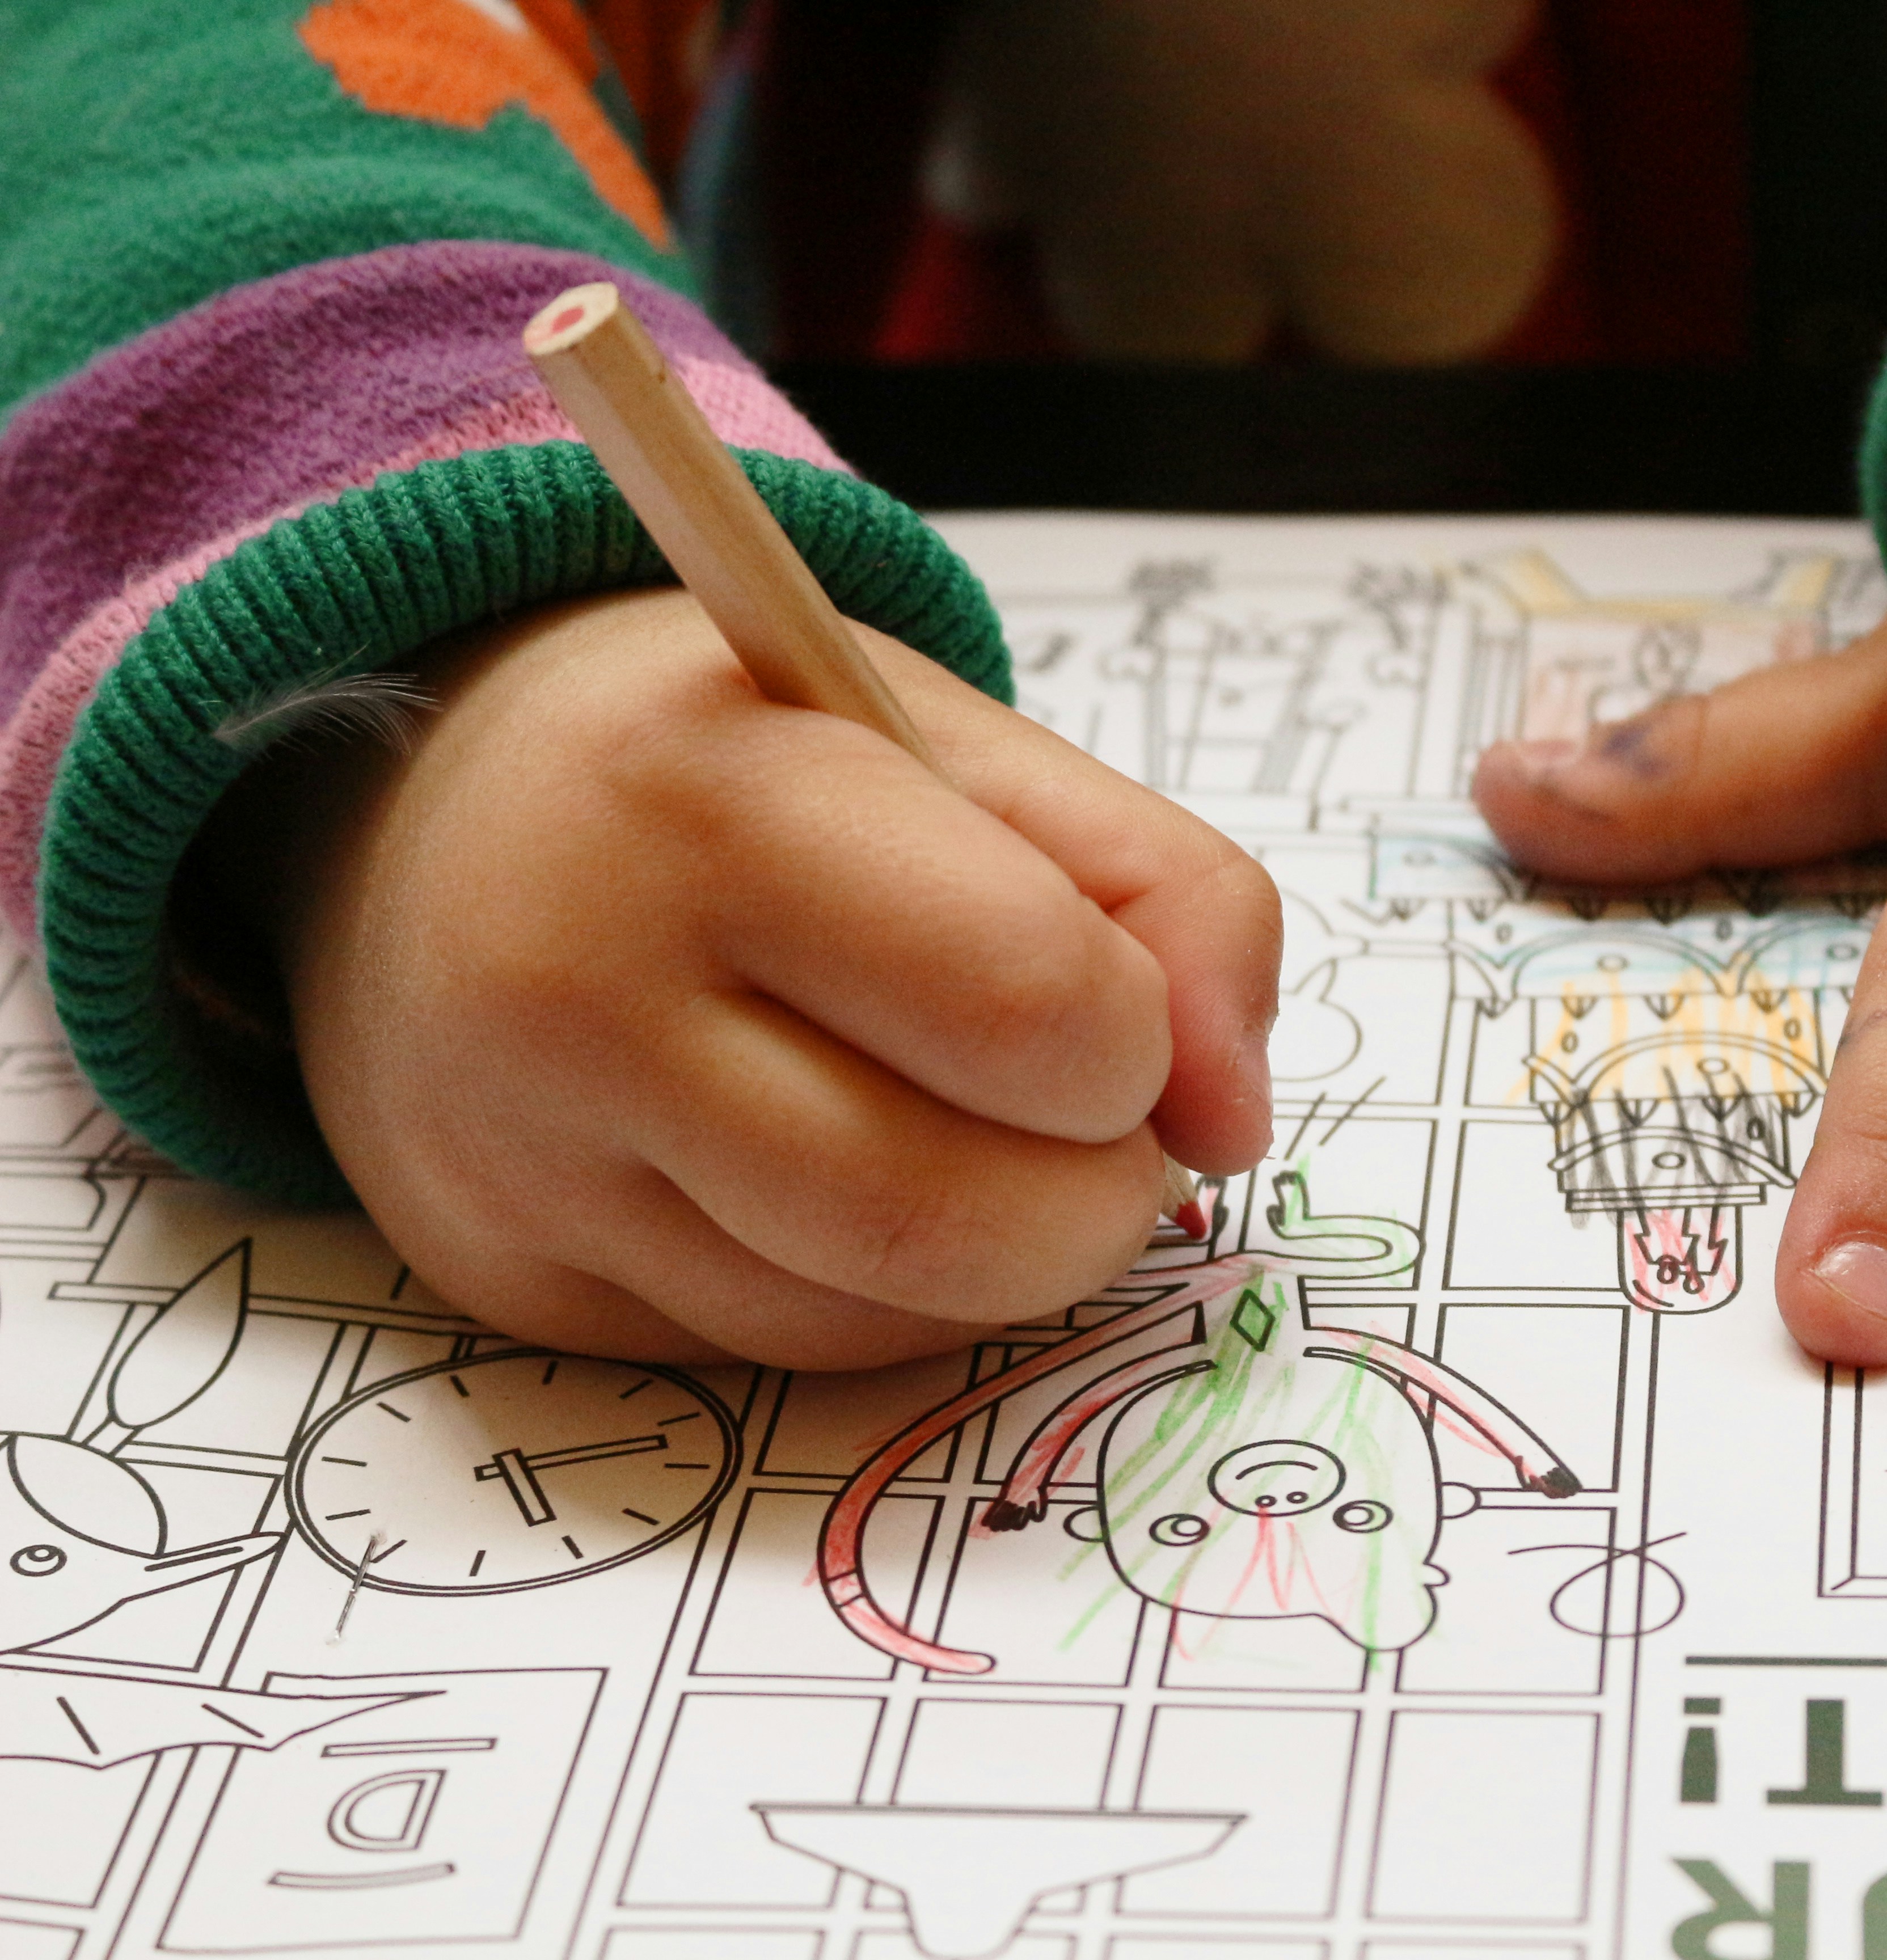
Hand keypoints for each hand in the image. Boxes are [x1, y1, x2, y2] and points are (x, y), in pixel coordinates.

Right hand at [207, 587, 1279, 1367]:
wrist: (427, 816)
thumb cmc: (746, 769)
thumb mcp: (967, 747)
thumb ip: (1167, 894)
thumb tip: (1234, 1119)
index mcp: (716, 805)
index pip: (1029, 1002)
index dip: (1138, 1038)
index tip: (1122, 1014)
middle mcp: (583, 994)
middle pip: (956, 1216)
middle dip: (1098, 1200)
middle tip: (1098, 1128)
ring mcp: (529, 1162)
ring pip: (878, 1317)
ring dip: (998, 1259)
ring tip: (974, 1135)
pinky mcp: (515, 1280)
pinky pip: (779, 1353)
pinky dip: (881, 1295)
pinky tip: (850, 1183)